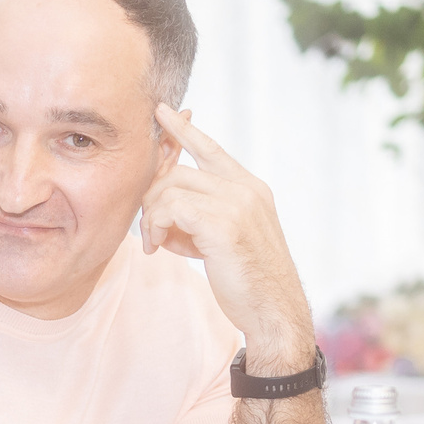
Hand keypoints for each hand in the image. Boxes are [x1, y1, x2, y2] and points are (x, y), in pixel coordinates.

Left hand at [141, 105, 315, 368]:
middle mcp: (246, 189)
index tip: (162, 111)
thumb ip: (204, 217)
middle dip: (153, 198)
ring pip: (170, 189)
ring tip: (154, 244)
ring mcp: (237, 203)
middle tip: (148, 230)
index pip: (211, 149)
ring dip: (152, 217)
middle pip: (178, 172)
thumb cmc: (248, 281)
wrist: (274, 311)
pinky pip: (171, 209)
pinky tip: (157, 248)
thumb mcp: (228, 239)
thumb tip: (166, 212)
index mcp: (251, 188)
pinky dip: (156, 227)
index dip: (184, 130)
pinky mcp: (223, 224)